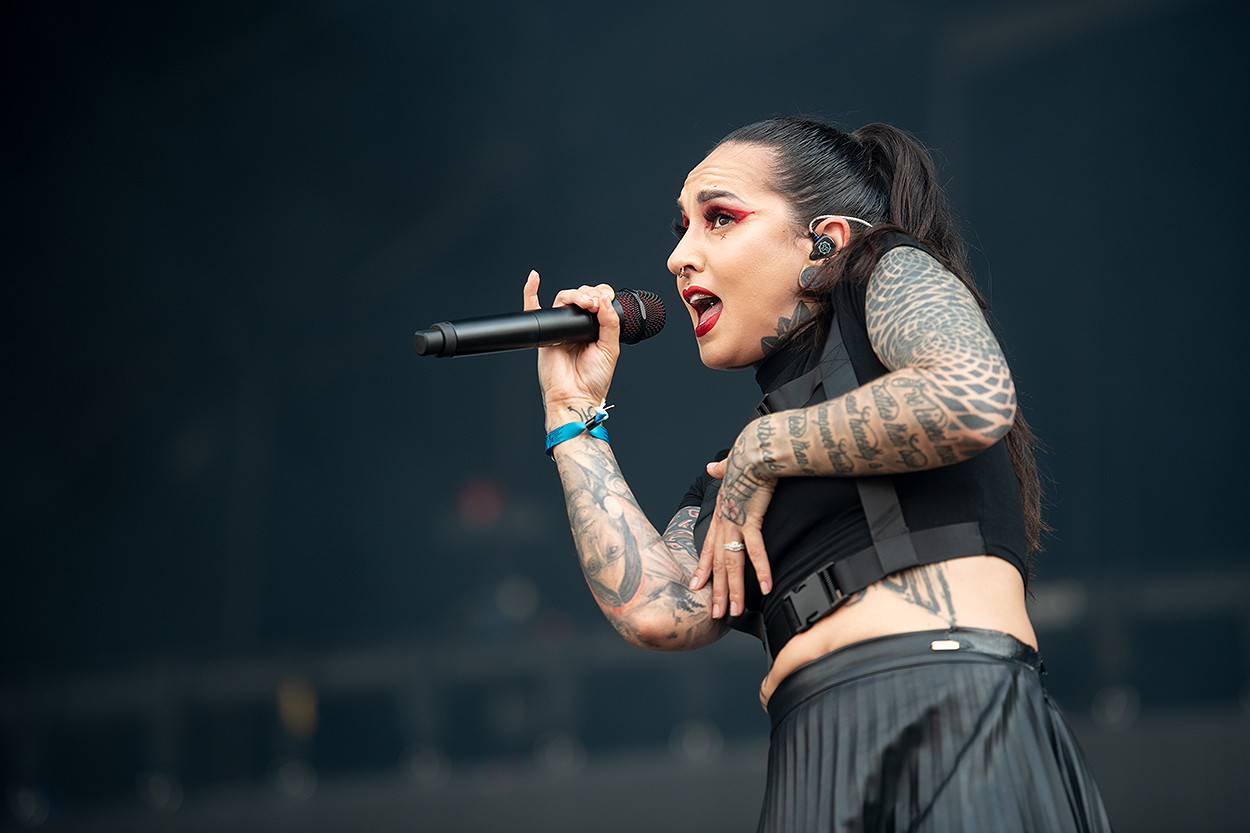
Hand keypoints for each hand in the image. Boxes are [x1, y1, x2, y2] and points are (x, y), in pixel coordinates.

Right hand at [522, 271, 620, 421]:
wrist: (576, 396)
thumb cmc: (593, 380)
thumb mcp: (610, 349)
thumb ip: (610, 324)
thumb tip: (604, 301)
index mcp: (596, 328)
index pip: (599, 300)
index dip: (602, 295)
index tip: (606, 301)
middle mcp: (578, 325)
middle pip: (581, 295)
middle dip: (590, 294)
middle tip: (595, 306)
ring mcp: (561, 327)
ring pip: (564, 299)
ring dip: (575, 295)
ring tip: (585, 304)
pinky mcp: (545, 332)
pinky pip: (533, 308)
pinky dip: (530, 291)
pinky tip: (534, 278)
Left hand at [689, 422, 777, 618]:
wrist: (755, 448)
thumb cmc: (746, 456)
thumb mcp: (729, 466)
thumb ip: (721, 470)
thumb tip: (712, 467)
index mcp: (720, 514)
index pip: (708, 548)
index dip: (703, 569)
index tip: (697, 588)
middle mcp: (724, 522)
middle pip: (719, 563)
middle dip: (718, 591)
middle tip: (717, 615)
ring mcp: (735, 522)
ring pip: (732, 563)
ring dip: (734, 589)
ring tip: (734, 611)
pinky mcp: (751, 519)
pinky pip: (756, 550)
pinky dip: (761, 569)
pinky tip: (766, 587)